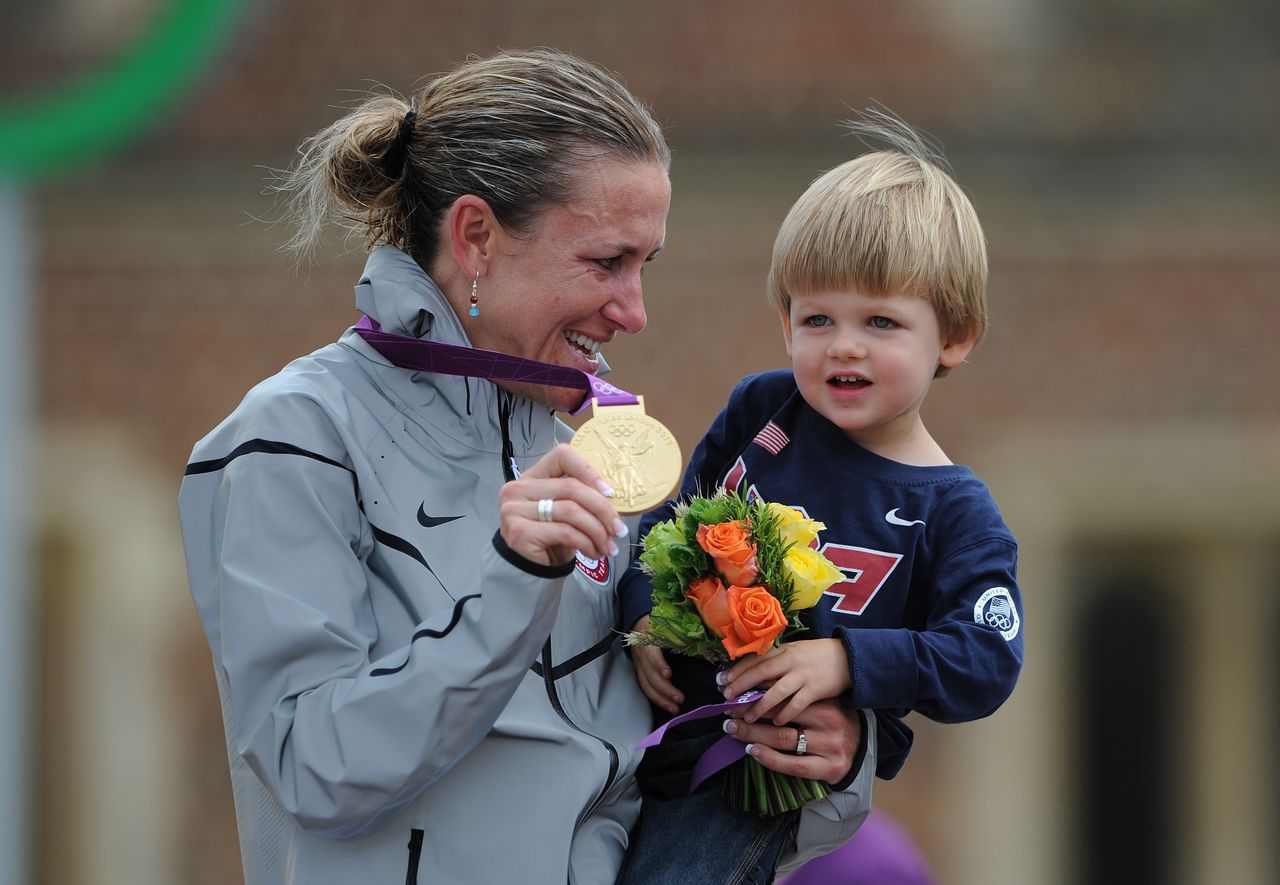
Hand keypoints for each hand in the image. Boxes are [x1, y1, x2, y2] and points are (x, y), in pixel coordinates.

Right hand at [497, 444, 627, 565]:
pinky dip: (586, 542)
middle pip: (571, 487)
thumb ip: (581, 498)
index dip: (589, 471)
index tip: (609, 492)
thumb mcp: (567, 513)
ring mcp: (515, 510)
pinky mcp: (520, 532)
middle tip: (619, 529)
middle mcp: (519, 489)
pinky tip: (593, 552)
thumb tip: (614, 496)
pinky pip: (565, 531)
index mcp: (532, 476)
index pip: (562, 456)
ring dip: (597, 531)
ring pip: (571, 511)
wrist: (529, 572)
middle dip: (602, 509)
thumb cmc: (551, 540)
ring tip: (608, 546)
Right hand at [629, 616, 682, 714]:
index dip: (658, 664)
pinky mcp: (639, 670)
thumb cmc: (660, 622)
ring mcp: (639, 663)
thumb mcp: (672, 626)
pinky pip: (645, 686)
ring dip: (660, 698)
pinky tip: (666, 704)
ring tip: (674, 708)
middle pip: (649, 674)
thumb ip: (685, 637)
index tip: (669, 674)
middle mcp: (641, 654)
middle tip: (680, 699)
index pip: (651, 654)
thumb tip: (705, 650)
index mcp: (648, 639)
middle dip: (664, 689)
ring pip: (646, 684)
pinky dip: (655, 697)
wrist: (640, 620)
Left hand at [719, 639, 850, 725]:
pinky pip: (797, 704)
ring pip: (776, 691)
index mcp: (783, 649)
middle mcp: (790, 660)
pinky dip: (784, 714)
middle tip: (726, 699)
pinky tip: (775, 723)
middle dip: (741, 686)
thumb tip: (748, 671)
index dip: (736, 670)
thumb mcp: (793, 651)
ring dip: (759, 705)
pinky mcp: (816, 689)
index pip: (755, 659)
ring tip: (746, 717)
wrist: (847, 657)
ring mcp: (803, 675)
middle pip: (761, 673)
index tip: (721, 681)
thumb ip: (774, 660)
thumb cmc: (815, 656)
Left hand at [723, 697, 859, 784]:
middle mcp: (828, 722)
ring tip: (733, 729)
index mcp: (825, 703)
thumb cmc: (835, 723)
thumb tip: (758, 686)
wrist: (864, 751)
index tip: (736, 692)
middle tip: (728, 711)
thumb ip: (797, 697)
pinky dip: (769, 758)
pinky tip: (752, 751)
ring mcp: (828, 746)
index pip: (784, 695)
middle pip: (780, 715)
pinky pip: (792, 765)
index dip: (757, 693)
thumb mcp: (822, 705)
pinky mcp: (827, 768)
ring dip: (753, 733)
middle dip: (750, 712)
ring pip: (783, 738)